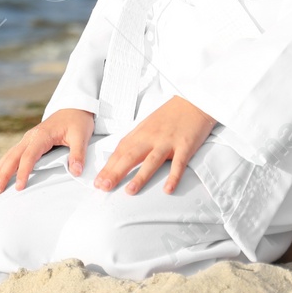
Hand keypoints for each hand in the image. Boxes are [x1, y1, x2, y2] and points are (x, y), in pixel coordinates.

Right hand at [0, 108, 93, 193]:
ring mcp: (28, 139)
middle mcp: (30, 137)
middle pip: (13, 157)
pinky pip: (13, 154)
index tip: (19, 187)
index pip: (29, 156)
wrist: (74, 107)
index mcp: (41, 136)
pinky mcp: (29, 142)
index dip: (23, 172)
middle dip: (2, 174)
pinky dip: (4, 165)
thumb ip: (78, 154)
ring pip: (10, 155)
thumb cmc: (77, 122)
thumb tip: (76, 172)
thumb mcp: (81, 136)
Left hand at [94, 96, 215, 194]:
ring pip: (152, 160)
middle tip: (103, 187)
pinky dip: (173, 176)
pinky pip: (179, 163)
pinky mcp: (185, 145)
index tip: (98, 181)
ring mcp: (168, 141)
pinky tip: (167, 189)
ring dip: (140, 176)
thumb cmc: (170, 115)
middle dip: (115, 172)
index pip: (120, 151)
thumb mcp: (148, 125)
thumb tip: (120, 156)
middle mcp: (151, 137)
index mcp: (140, 133)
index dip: (108, 167)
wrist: (193, 101)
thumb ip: (136, 140)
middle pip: (130, 156)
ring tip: (129, 191)